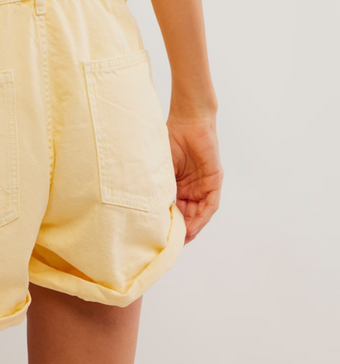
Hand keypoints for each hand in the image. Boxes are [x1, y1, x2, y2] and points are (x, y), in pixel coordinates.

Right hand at [167, 114, 222, 244]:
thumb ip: (159, 186)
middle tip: (171, 244)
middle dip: (181, 230)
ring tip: (181, 240)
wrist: (188, 119)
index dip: (169, 223)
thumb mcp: (161, 167)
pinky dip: (202, 217)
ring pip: (199, 213)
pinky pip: (210, 204)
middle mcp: (192, 187)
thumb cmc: (170, 137)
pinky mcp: (215, 181)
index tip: (160, 236)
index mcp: (178, 183)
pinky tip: (193, 227)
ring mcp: (204, 184)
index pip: (175, 208)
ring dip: (192, 227)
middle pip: (188, 214)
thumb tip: (148, 209)